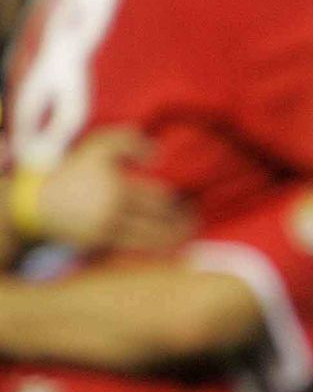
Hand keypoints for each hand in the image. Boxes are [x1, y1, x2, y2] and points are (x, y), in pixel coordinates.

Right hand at [37, 130, 190, 253]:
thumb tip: (157, 155)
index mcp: (117, 189)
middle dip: (181, 223)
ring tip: (187, 236)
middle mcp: (113, 213)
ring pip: (150, 241)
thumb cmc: (74, 170)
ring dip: (172, 239)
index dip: (178, 203)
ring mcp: (106, 232)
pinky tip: (166, 248)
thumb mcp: (98, 146)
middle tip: (195, 221)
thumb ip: (127, 141)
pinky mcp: (99, 246)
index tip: (191, 203)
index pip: (159, 199)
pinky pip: (133, 250)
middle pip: (159, 222)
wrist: (38, 201)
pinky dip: (153, 250)